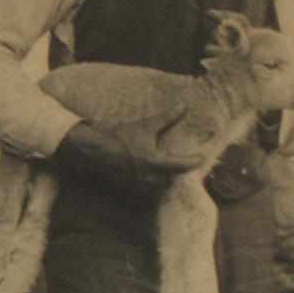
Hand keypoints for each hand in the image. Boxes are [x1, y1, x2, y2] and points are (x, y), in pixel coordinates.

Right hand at [51, 122, 192, 204]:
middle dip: (181, 171)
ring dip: (169, 177)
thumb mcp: (144, 124)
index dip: (195, 161)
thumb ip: (167, 117)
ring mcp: (139, 183)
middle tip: (190, 162)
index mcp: (155, 162)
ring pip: (161, 184)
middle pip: (173, 178)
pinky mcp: (129, 185)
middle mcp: (149, 176)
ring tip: (174, 168)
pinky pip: (148, 186)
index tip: (203, 157)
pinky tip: (155, 173)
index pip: (182, 166)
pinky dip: (156, 181)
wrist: (91, 147)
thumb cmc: (118, 134)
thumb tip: (184, 106)